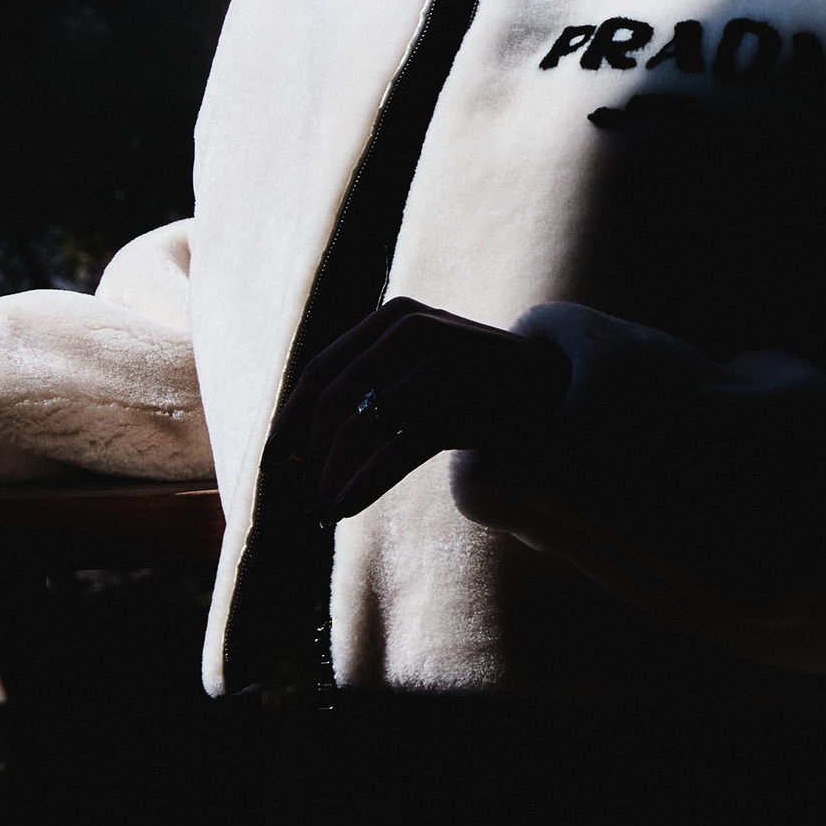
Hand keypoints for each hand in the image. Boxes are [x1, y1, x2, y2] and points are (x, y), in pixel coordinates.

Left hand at [265, 298, 572, 521]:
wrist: (553, 386)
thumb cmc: (475, 381)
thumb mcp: (421, 359)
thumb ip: (370, 377)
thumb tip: (294, 435)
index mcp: (394, 316)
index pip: (320, 369)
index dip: (288, 418)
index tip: (272, 459)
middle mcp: (413, 330)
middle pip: (332, 401)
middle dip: (308, 454)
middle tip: (300, 492)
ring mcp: (440, 366)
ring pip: (359, 429)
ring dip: (330, 476)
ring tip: (322, 506)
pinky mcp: (462, 405)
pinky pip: (394, 452)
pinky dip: (360, 484)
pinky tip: (342, 509)